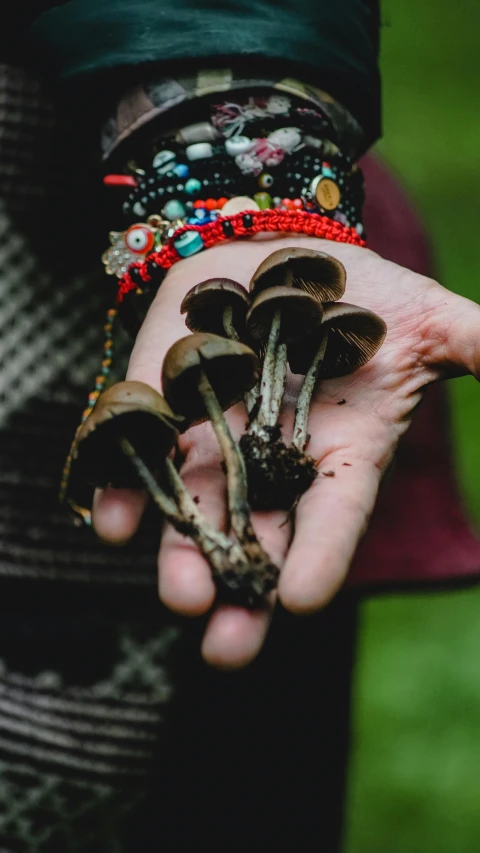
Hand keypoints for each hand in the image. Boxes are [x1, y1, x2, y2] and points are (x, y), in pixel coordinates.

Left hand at [92, 235, 479, 667]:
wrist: (278, 246)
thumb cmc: (360, 290)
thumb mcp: (430, 319)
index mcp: (339, 458)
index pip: (332, 518)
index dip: (320, 557)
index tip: (302, 601)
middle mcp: (272, 466)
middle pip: (258, 543)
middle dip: (241, 598)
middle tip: (226, 651)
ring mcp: (212, 444)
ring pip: (194, 516)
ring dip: (182, 559)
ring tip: (183, 598)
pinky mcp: (159, 413)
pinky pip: (136, 463)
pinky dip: (122, 493)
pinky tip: (115, 524)